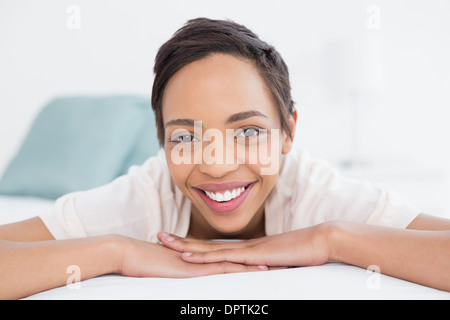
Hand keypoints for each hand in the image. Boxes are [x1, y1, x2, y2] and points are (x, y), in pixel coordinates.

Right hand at [116, 235, 266, 277]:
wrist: (129, 253)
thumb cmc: (142, 262)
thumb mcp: (165, 267)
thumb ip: (176, 268)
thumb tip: (181, 270)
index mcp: (198, 256)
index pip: (225, 257)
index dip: (243, 259)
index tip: (260, 261)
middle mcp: (203, 256)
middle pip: (235, 257)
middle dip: (255, 260)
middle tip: (276, 261)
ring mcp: (200, 261)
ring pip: (234, 261)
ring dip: (254, 264)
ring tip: (274, 266)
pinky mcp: (195, 268)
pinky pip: (222, 268)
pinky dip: (240, 269)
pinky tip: (254, 271)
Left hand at [158, 223, 331, 268]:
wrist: (320, 240)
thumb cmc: (304, 252)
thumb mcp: (280, 262)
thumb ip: (266, 266)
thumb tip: (260, 272)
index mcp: (246, 248)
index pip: (215, 247)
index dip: (195, 244)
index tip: (178, 242)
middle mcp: (241, 246)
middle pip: (205, 244)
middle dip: (180, 241)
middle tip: (158, 235)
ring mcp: (245, 250)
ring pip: (208, 249)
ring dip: (184, 246)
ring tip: (163, 242)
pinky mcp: (252, 256)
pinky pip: (222, 258)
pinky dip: (202, 258)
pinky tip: (187, 258)